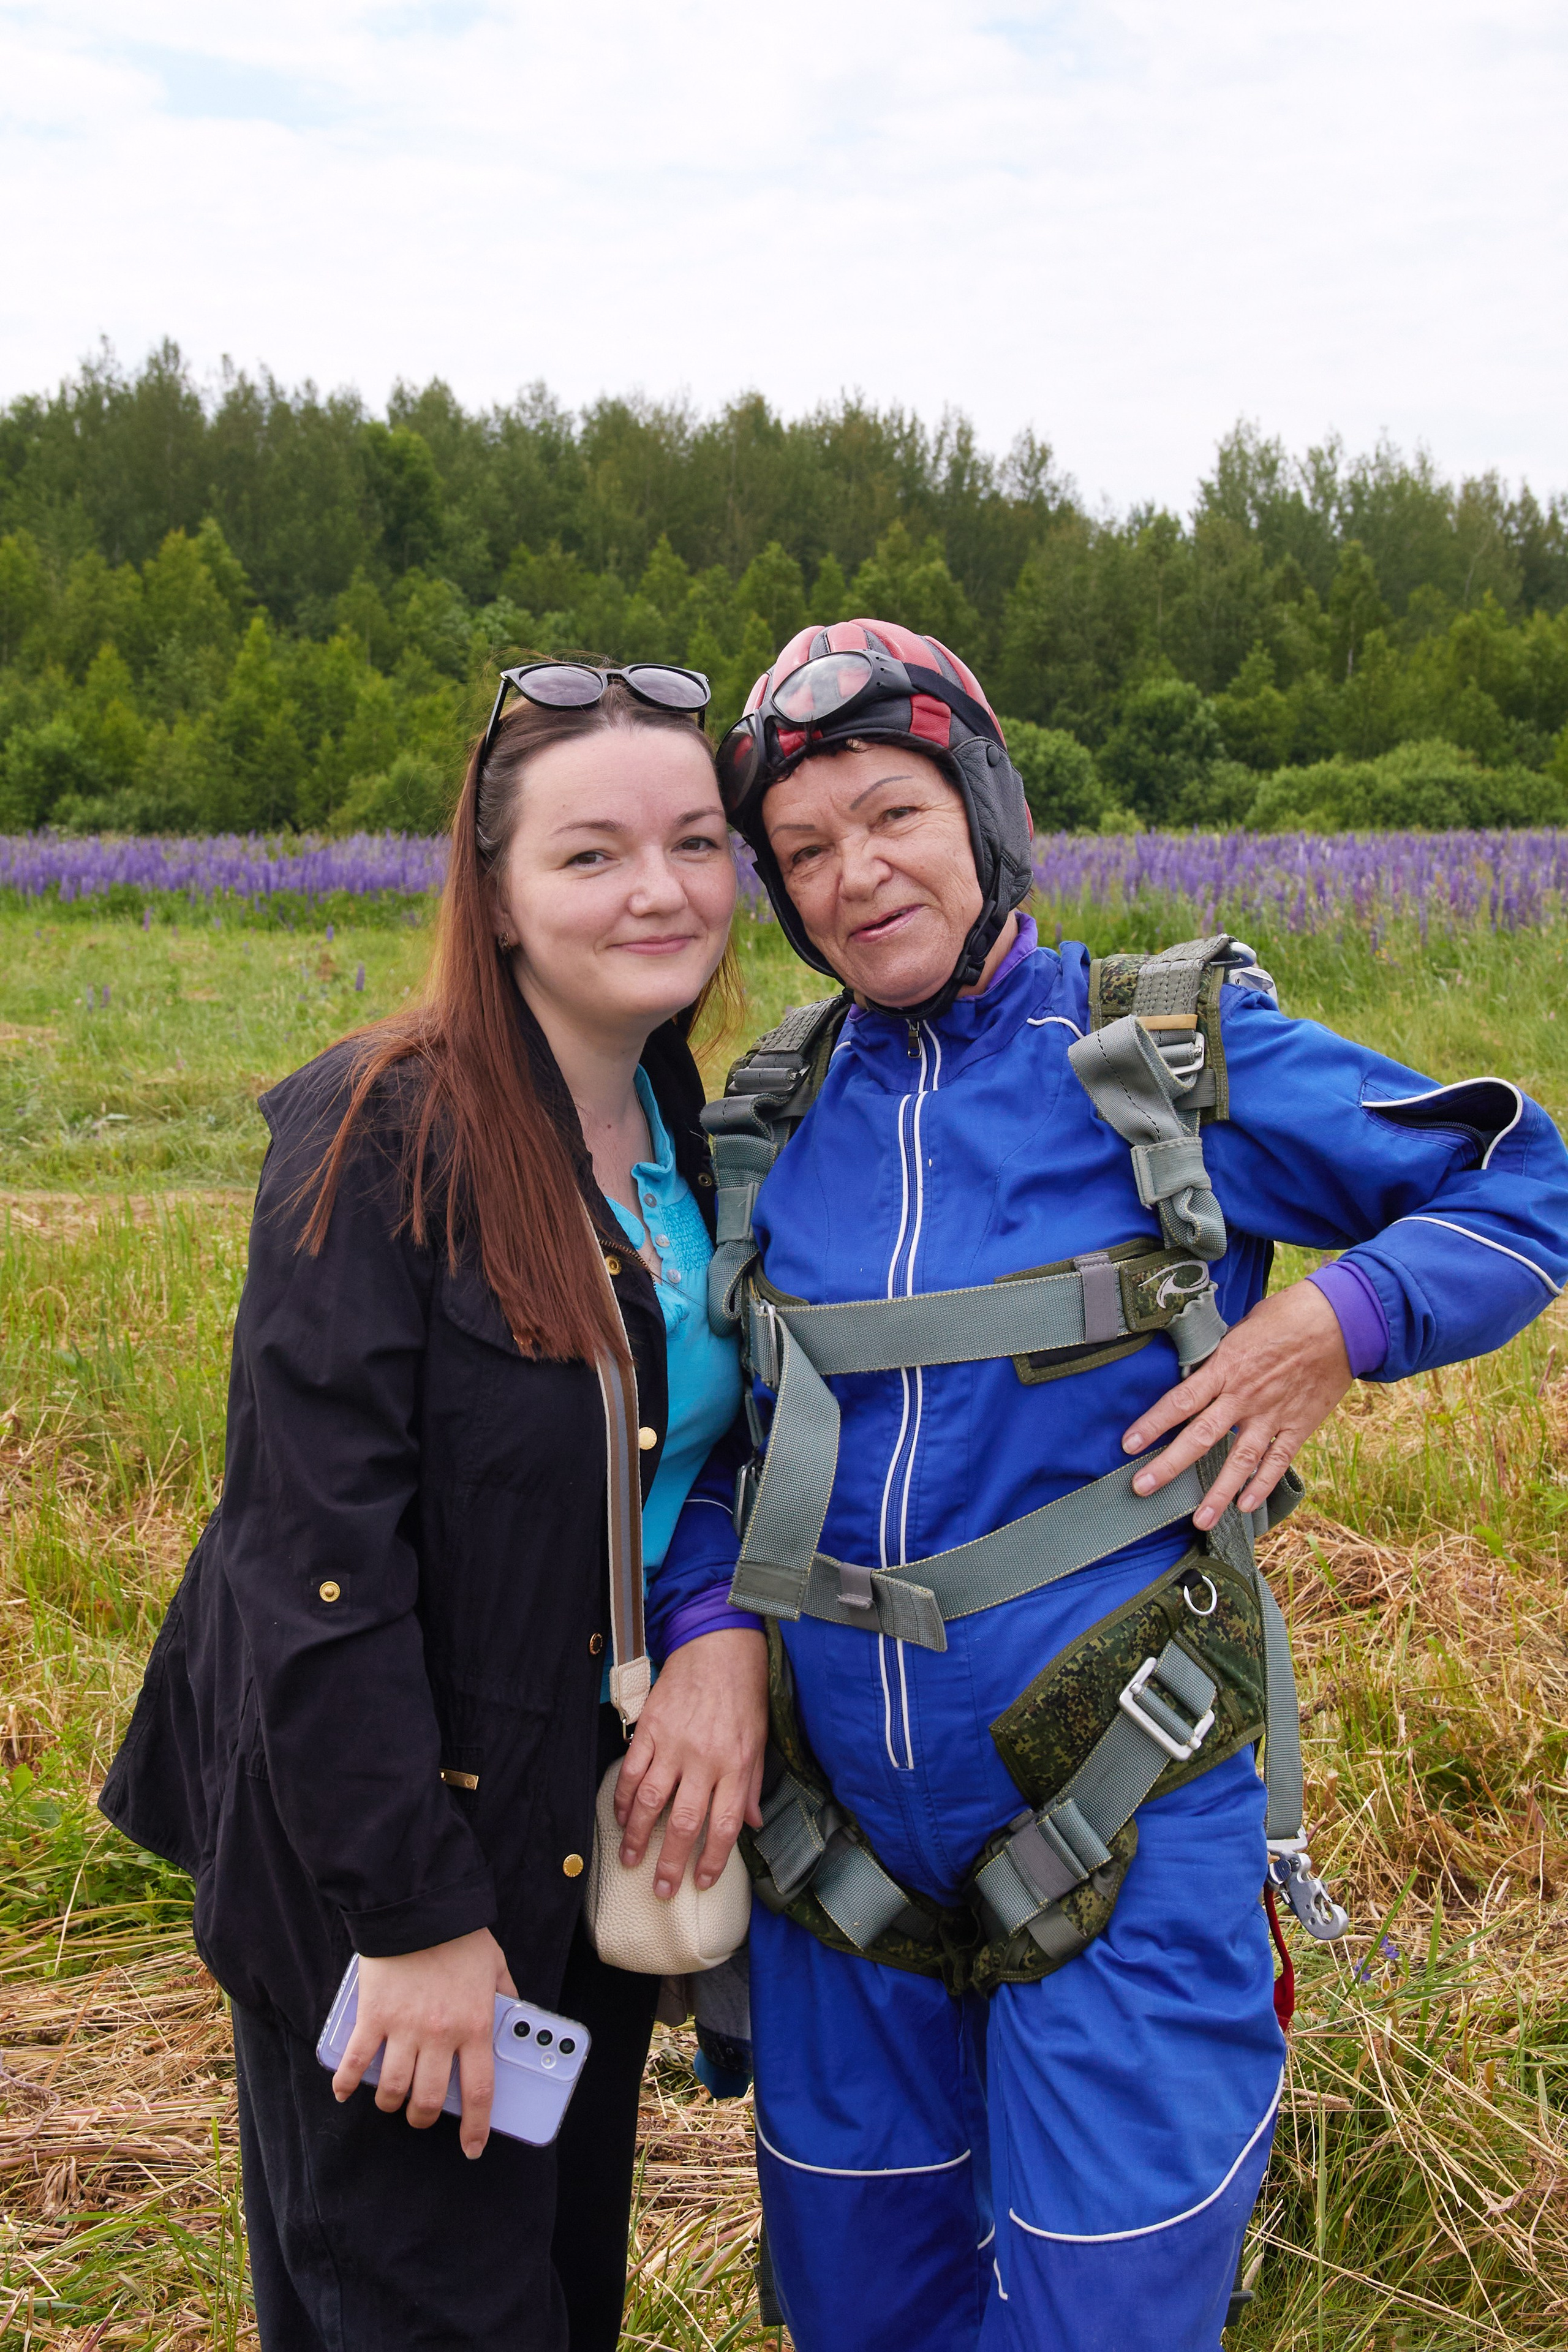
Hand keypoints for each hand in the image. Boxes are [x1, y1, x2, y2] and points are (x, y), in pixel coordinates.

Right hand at [332, 1927, 516, 2159]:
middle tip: (421, 2116)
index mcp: (474, 2025)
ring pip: (394, 2089)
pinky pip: (357, 2062)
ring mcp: (403, 2028)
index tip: (471, 2148)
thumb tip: (516, 2020)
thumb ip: (506, 1997)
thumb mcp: (496, 1966)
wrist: (419, 1907)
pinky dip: (348, 2083)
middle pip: (428, 2099)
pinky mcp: (373, 2017)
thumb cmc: (460, 1937)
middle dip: (423, 2118)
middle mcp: (440, 2035)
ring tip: (392, 2101)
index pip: (478, 2091)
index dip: (475, 2126)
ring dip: (391, 2104)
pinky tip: (346, 2092)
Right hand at [613, 1628, 767, 1897]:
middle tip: (661, 1888)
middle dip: (670, 1862)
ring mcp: (673, 1744)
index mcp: (736, 1765)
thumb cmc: (744, 1692)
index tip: (702, 1881)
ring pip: (650, 1802)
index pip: (724, 1826)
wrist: (718, 1644)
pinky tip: (620, 1815)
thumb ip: (753, 1785)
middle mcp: (704, 1759)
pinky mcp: (650, 1728)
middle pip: (683, 1823)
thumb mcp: (760, 1739)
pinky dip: (624, 1798)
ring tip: (629, 1859)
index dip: (713, 1861)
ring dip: (636, 1836)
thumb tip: (752, 1825)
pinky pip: (632, 1771)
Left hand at [1121, 1279, 1352, 1530]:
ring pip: (1239, 1459)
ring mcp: (1272, 1413)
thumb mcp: (1240, 1330)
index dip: (1152, 1424)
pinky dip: (1262, 1485)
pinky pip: (1278, 1460)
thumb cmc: (1284, 1317)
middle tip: (1142, 1489)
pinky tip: (1246, 1506)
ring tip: (1200, 1520)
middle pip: (1201, 1436)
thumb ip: (1218, 1360)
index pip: (1180, 1401)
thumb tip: (1195, 1374)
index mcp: (1225, 1368)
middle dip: (1169, 1465)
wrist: (1339, 1320)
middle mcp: (1244, 1395)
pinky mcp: (1299, 1424)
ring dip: (1218, 1492)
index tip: (1127, 1445)